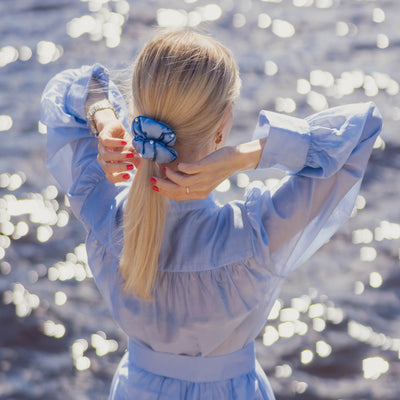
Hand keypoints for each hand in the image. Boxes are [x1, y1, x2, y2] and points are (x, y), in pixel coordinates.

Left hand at [96, 116, 139, 182]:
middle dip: (120, 168)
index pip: (110, 176)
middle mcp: (103, 158)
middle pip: (107, 168)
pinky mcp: (102, 136)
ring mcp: (101, 147)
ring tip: (131, 155)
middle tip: (131, 166)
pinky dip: (115, 143)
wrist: (114, 126)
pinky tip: (125, 142)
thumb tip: (145, 170)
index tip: (129, 176)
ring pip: (106, 156)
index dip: (118, 178)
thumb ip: (136, 161)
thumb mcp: (132, 153)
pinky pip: (105, 141)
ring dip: (119, 156)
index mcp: (109, 164)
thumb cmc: (124, 143)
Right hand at [152, 138, 266, 199]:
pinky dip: (180, 167)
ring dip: (169, 176)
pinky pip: (188, 170)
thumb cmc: (218, 167)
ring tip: (163, 169)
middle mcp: (201, 188)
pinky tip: (179, 163)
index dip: (164, 193)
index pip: (178, 196)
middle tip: (151, 180)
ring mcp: (204, 178)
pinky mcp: (206, 168)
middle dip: (162, 186)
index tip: (154, 187)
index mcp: (200, 193)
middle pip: (177, 191)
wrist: (236, 160)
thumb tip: (173, 177)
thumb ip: (191, 181)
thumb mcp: (204, 178)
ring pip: (181, 182)